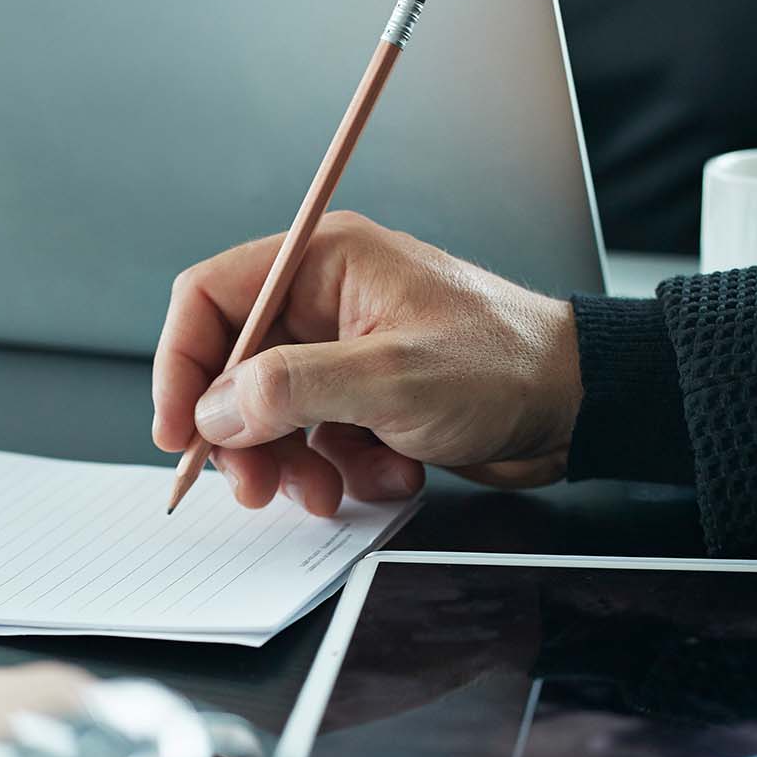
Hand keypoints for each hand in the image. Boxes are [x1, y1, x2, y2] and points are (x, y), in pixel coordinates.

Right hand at [152, 212, 582, 515]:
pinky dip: (341, 469)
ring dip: (293, 465)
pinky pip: (319, 439)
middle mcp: (327, 300)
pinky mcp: (367, 396)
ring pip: (274, 415)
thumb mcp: (389, 380)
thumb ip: (291, 390)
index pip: (211, 298)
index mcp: (324, 263)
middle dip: (242, 436)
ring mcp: (346, 351)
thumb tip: (214, 410)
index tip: (178, 432)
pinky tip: (389, 473)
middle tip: (255, 488)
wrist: (577, 405)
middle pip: (235, 368)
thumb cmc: (504, 367)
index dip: (181, 366)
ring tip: (330, 493)